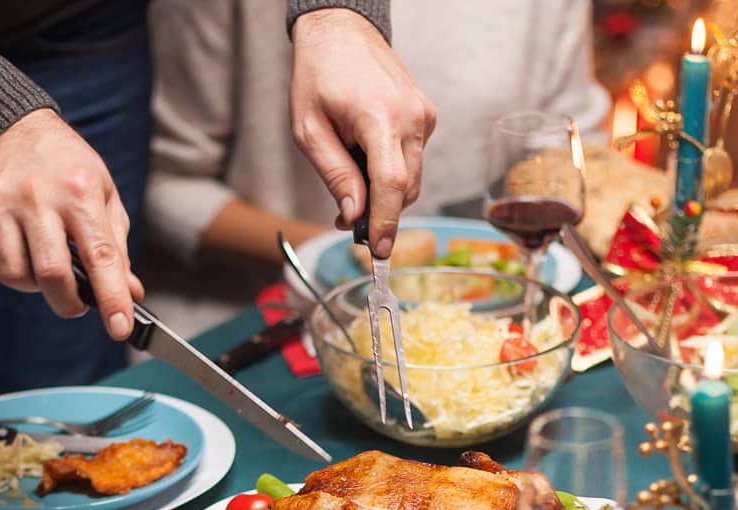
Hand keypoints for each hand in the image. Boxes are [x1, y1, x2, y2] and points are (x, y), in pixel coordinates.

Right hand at [0, 109, 143, 335]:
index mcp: (79, 190)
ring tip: (42, 264)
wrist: (16, 129)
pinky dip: (1, 268)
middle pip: (50, 274)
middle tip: (76, 303)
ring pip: (13, 274)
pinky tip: (14, 247)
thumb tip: (130, 294)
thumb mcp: (105, 197)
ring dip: (32, 285)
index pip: (100, 255)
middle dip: (68, 303)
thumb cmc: (69, 170)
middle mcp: (36, 194)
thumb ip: (116, 247)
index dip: (111, 297)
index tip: (120, 329)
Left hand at [289, 9, 435, 257]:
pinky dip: (392, 169)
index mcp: (379, 116)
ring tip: (352, 178)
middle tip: (346, 219)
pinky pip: (413, 158)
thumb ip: (335, 174)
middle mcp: (411, 117)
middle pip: (405, 187)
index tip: (378, 251)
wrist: (342, 31)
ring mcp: (424, 116)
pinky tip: (368, 151)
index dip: (385, 222)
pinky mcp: (428, 116)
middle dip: (380, 212)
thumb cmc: (319, 75)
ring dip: (385, 191)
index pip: (391, 183)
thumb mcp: (309, 129)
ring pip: (412, 177)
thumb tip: (354, 216)